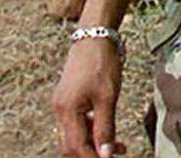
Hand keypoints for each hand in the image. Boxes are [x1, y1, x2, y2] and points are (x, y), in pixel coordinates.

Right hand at [52, 36, 124, 157]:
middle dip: (92, 154)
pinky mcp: (69, 98)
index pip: (76, 147)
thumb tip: (106, 155)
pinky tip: (107, 129)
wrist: (94, 35)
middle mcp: (60, 110)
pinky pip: (77, 122)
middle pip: (72, 145)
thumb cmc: (102, 62)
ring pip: (76, 134)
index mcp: (67, 110)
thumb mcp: (107, 97)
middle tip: (116, 155)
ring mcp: (63, 104)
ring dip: (94, 143)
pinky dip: (92, 130)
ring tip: (119, 146)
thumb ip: (105, 127)